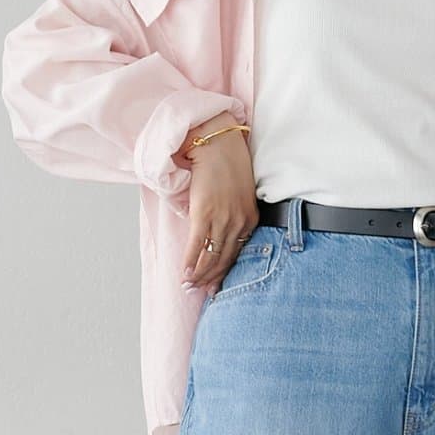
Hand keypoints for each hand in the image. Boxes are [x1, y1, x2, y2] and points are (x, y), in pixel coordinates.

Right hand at [178, 114, 257, 293]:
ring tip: (189, 286)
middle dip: (212, 279)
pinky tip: (184, 273)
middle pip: (225, 259)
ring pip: (211, 256)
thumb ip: (230, 214)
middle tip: (202, 292)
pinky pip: (197, 245)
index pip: (238, 253)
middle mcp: (239, 222)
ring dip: (199, 275)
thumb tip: (211, 231)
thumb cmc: (225, 164)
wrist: (215, 142)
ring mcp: (222, 219)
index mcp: (250, 219)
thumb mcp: (237, 193)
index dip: (225, 271)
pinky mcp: (205, 213)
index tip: (217, 285)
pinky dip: (190, 262)